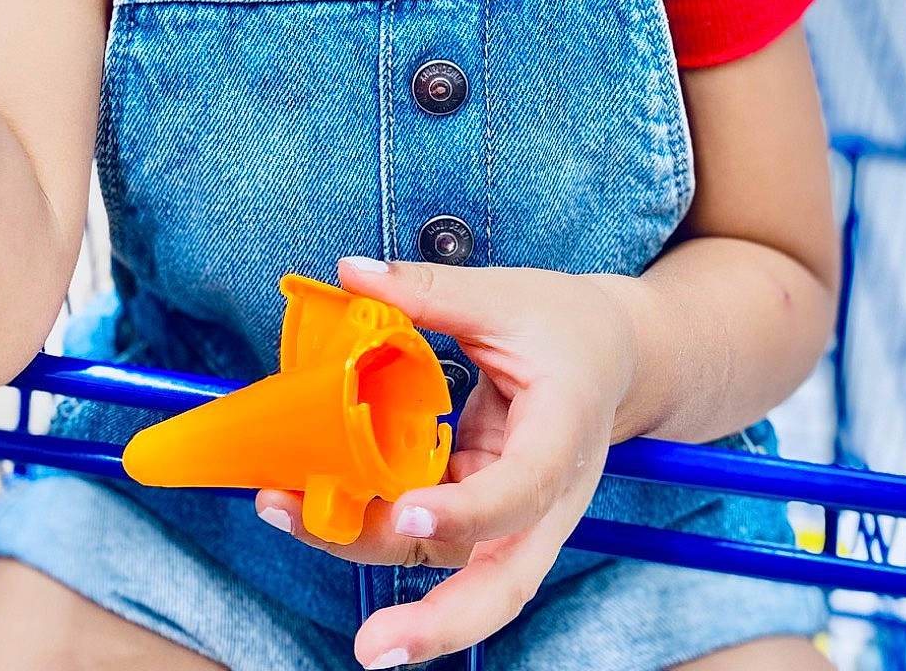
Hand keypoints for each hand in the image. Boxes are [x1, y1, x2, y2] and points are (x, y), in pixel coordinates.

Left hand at [254, 256, 634, 667]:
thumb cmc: (567, 326)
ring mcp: (513, 515)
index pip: (521, 492)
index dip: (467, 510)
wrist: (614, 354)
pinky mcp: (482, 512)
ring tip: (291, 521)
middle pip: (502, 583)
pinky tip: (315, 504)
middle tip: (374, 648)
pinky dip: (374, 527)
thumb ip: (428, 291)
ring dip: (373, 556)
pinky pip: (431, 535)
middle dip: (439, 625)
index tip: (407, 512)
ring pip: (453, 565)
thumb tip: (352, 272)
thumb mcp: (504, 297)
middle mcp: (543, 497)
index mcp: (561, 437)